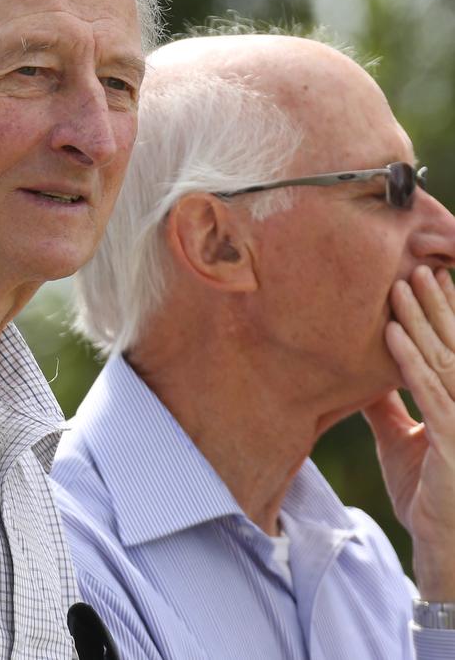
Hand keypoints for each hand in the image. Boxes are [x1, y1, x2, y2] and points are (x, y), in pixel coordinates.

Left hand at [363, 265, 454, 600]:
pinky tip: (392, 334)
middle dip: (435, 306)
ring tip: (402, 286)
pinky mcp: (453, 440)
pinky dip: (409, 361)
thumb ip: (387, 405)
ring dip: (421, 321)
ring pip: (442, 360)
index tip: (425, 277)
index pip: (451, 349)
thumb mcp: (399, 439)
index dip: (442, 314)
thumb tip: (364, 374)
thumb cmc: (426, 492)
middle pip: (451, 345)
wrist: (440, 544)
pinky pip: (429, 392)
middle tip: (415, 267)